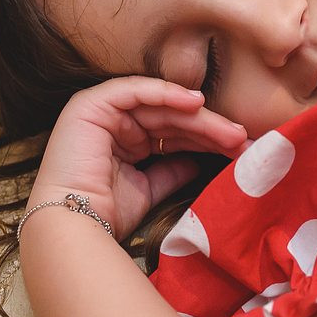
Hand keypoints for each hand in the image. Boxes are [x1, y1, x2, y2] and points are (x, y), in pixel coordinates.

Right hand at [26, 77, 250, 240]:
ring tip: (230, 130)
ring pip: (161, 105)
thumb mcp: (150, 188)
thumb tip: (200, 161)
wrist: (73, 225)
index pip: (174, 132)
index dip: (208, 138)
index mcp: (126, 140)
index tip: (240, 149)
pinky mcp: (91, 104)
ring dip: (199, 116)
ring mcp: (102, 110)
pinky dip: (166, 93)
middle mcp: (115, 122)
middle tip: (243, 138)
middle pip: (172, 118)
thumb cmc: (106, 214)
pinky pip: (136, 90)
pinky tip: (196, 103)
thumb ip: (173, 170)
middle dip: (210, 128)